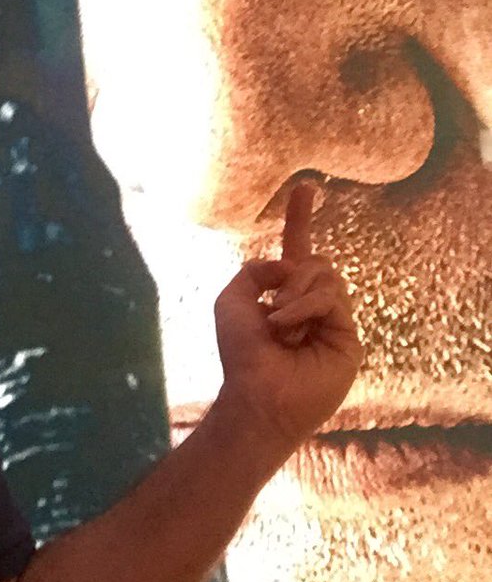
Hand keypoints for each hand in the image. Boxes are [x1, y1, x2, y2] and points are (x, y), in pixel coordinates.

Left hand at [212, 182, 362, 453]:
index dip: (300, 218)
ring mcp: (333, 321)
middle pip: (315, 260)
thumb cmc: (241, 353)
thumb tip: (290, 264)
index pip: (298, 249)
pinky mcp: (349, 338)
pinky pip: (331, 297)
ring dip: (294, 294)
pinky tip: (292, 332)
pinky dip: (305, 307)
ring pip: (326, 274)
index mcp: (285, 294)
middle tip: (273, 309)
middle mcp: (312, 305)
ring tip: (279, 324)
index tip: (306, 186)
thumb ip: (255, 270)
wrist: (256, 394)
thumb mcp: (232, 298)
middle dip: (292, 274)